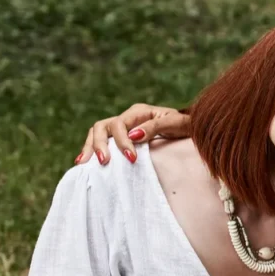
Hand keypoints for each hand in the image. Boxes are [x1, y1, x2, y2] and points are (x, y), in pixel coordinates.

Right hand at [75, 103, 189, 165]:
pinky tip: (84, 162)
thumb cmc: (183, 125)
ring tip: (85, 163)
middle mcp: (127, 117)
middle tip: (104, 162)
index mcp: (139, 112)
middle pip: (103, 126)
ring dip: (90, 147)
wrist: (190, 127)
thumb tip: (133, 135)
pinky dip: (92, 150)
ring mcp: (122, 127)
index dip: (122, 141)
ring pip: (97, 132)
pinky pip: (101, 141)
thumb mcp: (174, 123)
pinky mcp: (120, 137)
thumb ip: (154, 127)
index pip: (120, 124)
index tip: (131, 159)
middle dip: (100, 144)